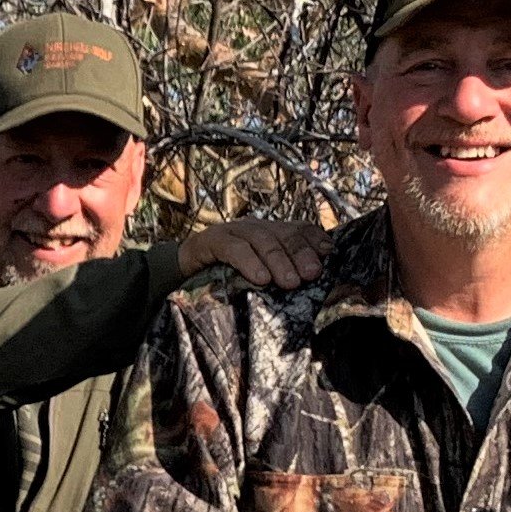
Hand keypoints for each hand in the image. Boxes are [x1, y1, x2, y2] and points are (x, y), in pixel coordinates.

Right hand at [176, 219, 326, 290]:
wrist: (181, 272)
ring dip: (279, 261)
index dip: (314, 239)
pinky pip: (234, 249)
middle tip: (312, 274)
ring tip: (291, 282)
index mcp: (269, 233)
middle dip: (300, 253)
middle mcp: (254, 227)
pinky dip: (249, 263)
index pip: (298, 228)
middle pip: (283, 234)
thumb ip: (280, 275)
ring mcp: (233, 231)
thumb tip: (312, 284)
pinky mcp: (212, 241)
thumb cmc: (225, 278)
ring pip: (262, 240)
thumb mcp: (257, 276)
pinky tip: (261, 279)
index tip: (329, 255)